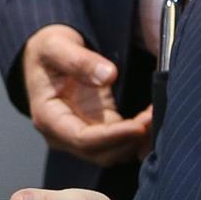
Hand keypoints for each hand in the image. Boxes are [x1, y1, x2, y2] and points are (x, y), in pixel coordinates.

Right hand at [22, 25, 150, 165]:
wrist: (45, 54)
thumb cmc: (47, 50)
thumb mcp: (57, 46)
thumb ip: (80, 60)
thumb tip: (108, 75)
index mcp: (48, 117)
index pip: (82, 139)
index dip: (112, 137)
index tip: (138, 126)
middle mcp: (62, 134)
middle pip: (100, 153)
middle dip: (129, 140)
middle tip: (153, 116)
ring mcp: (80, 134)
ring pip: (113, 152)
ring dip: (136, 140)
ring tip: (156, 114)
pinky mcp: (97, 128)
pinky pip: (119, 140)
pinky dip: (137, 134)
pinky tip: (151, 116)